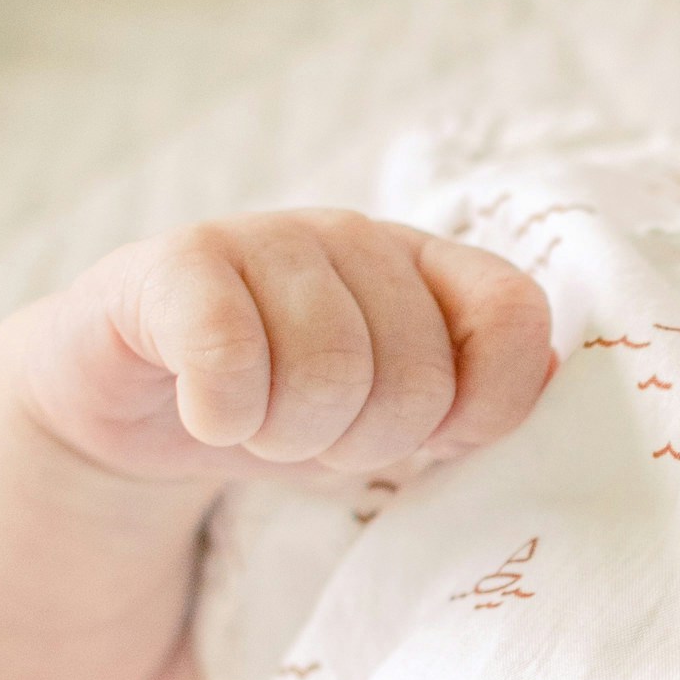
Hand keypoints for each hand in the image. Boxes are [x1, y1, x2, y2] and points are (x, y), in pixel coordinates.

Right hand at [12, 209, 554, 489]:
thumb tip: (551, 369)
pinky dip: (223, 416)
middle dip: (364, 444)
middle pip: (415, 374)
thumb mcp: (391, 420)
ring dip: (288, 439)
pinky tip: (208, 418)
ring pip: (327, 371)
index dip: (479, 406)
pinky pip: (228, 354)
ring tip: (259, 428)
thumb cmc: (279, 408)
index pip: (512, 316)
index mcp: (424, 265)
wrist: (128, 404)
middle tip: (313, 440)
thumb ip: (479, 399)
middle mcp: (353, 235)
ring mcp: (262, 238)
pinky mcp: (171, 266)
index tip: (424, 440)